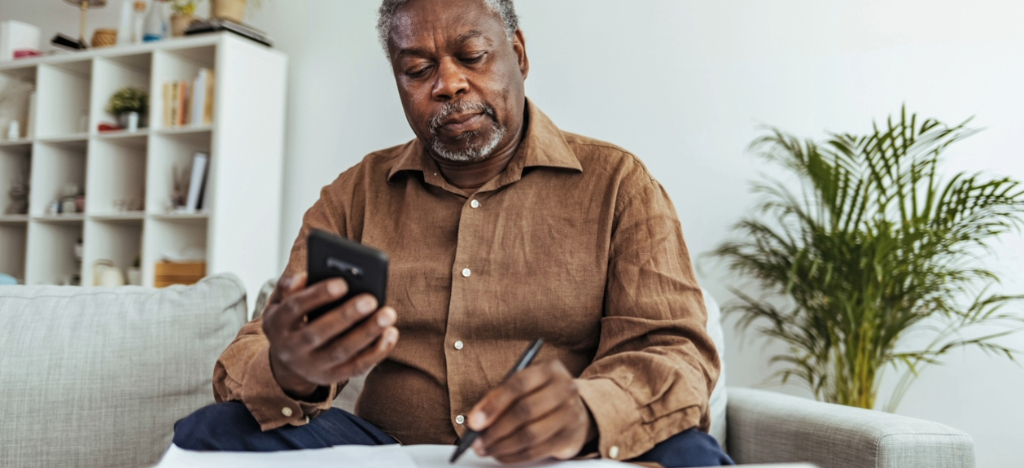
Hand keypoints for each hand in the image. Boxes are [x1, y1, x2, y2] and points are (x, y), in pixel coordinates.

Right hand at [262, 273, 398, 398]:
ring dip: (367, 333)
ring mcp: (311, 366)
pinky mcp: (332, 377)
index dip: (318, 295)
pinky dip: (377, 352)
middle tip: (372, 299)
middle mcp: (291, 348)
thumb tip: (304, 276)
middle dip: (346, 316)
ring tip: (388, 314)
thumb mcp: (281, 302)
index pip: (295, 308)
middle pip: (318, 333)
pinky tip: (391, 333)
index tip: (343, 283)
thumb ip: (289, 286)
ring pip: (341, 352)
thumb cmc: (292, 319)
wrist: (288, 361)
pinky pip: (357, 367)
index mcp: (276, 323)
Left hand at [466, 360, 597, 463]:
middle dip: (496, 430)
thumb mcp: (521, 388)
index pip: (519, 385)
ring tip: (487, 450)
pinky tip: (502, 455)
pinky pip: (538, 451)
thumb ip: (497, 398)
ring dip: (503, 446)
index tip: (474, 423)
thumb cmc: (540, 396)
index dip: (494, 405)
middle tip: (477, 442)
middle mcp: (565, 389)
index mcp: (549, 369)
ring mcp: (571, 414)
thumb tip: (475, 421)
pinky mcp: (571, 438)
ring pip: (531, 434)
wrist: (576, 411)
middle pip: (525, 411)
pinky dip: (515, 456)